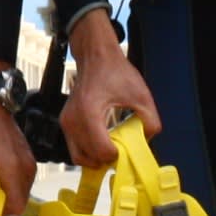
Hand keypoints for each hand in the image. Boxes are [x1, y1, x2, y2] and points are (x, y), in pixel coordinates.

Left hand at [0, 83, 37, 208]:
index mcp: (11, 168)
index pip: (17, 205)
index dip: (2, 212)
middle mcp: (25, 167)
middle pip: (21, 201)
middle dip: (4, 204)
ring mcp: (29, 162)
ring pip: (23, 191)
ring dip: (8, 194)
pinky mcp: (28, 158)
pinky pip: (24, 181)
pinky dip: (12, 184)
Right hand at [59, 12, 158, 168]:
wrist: (95, 56)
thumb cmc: (116, 72)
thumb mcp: (141, 94)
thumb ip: (150, 121)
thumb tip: (146, 141)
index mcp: (90, 113)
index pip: (101, 151)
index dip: (118, 155)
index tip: (127, 146)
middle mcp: (73, 120)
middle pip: (89, 158)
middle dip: (107, 159)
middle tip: (121, 150)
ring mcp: (66, 122)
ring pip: (78, 157)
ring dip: (96, 159)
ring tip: (112, 149)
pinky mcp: (64, 123)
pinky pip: (74, 148)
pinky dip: (88, 152)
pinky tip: (103, 143)